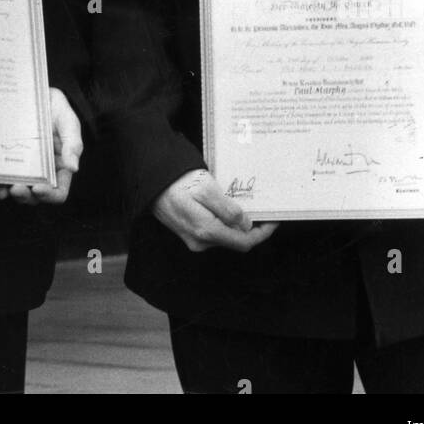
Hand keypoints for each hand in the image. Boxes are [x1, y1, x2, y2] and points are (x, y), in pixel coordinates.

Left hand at [0, 87, 82, 205]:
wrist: (36, 93)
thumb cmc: (56, 109)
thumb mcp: (68, 122)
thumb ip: (73, 143)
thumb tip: (74, 167)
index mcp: (60, 167)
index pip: (58, 192)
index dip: (50, 195)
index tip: (39, 189)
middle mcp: (42, 172)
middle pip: (35, 196)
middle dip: (26, 196)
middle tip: (17, 188)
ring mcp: (23, 168)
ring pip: (17, 190)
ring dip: (10, 193)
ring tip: (4, 188)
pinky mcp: (8, 160)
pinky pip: (1, 177)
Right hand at [152, 169, 278, 252]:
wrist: (149, 180)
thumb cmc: (177, 180)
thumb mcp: (206, 188)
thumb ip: (227, 209)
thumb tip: (246, 225)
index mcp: (206, 231)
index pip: (244, 242)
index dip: (262, 233)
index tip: (274, 220)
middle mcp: (200, 241)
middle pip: (235, 240)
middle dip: (251, 227)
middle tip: (262, 207)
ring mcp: (192, 238)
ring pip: (224, 235)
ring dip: (237, 223)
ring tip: (246, 203)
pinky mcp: (187, 231)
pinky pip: (213, 230)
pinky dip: (224, 220)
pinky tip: (226, 204)